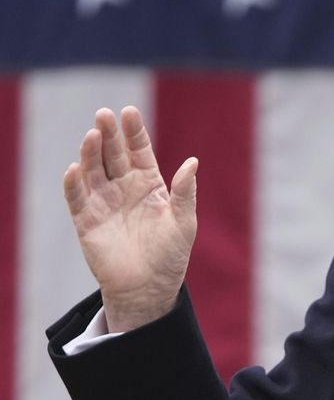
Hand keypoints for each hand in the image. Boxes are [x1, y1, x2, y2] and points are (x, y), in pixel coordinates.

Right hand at [63, 106, 197, 332]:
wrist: (149, 288)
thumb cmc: (171, 255)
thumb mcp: (183, 222)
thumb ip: (185, 192)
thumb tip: (193, 161)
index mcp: (149, 183)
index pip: (139, 151)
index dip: (134, 132)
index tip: (130, 112)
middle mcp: (123, 187)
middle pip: (112, 154)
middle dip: (108, 134)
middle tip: (104, 115)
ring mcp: (103, 202)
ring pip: (93, 170)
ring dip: (90, 153)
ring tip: (92, 136)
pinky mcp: (86, 220)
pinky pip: (76, 198)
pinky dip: (74, 183)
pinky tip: (75, 169)